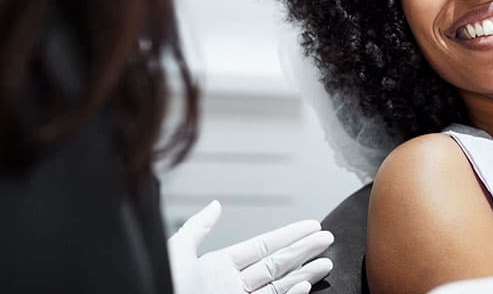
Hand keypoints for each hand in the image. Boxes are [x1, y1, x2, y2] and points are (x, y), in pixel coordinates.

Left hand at [167, 200, 334, 293]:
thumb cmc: (166, 289)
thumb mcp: (177, 255)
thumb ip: (197, 229)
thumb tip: (215, 206)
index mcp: (218, 268)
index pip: (262, 246)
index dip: (288, 235)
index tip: (310, 226)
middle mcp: (233, 285)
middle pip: (277, 264)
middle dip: (303, 250)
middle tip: (326, 237)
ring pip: (280, 286)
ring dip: (305, 273)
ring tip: (325, 261)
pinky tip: (304, 285)